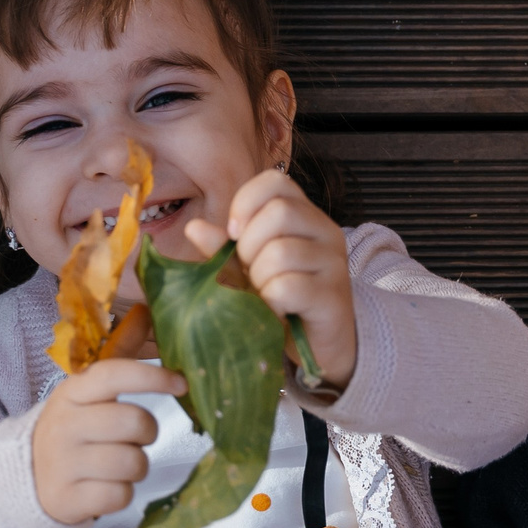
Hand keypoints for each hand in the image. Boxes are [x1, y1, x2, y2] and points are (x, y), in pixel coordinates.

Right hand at [32, 357, 184, 524]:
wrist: (27, 479)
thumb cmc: (74, 427)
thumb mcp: (89, 390)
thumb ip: (119, 351)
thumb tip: (145, 310)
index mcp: (72, 392)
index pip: (114, 374)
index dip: (152, 376)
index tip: (181, 383)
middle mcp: (64, 425)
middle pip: (134, 422)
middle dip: (147, 432)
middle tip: (135, 436)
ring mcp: (63, 464)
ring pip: (133, 463)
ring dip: (137, 466)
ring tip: (118, 462)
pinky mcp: (68, 499)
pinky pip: (121, 496)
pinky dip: (123, 493)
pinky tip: (105, 486)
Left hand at [183, 169, 356, 391]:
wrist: (319, 345)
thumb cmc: (283, 299)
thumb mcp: (249, 268)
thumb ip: (225, 248)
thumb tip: (194, 228)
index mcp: (306, 217)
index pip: (276, 181)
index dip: (246, 203)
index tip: (235, 235)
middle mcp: (325, 233)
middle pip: (278, 213)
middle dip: (249, 247)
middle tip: (251, 273)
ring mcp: (333, 264)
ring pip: (280, 252)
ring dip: (259, 280)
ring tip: (264, 296)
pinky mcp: (333, 296)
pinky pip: (287, 287)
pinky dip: (269, 304)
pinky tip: (273, 313)